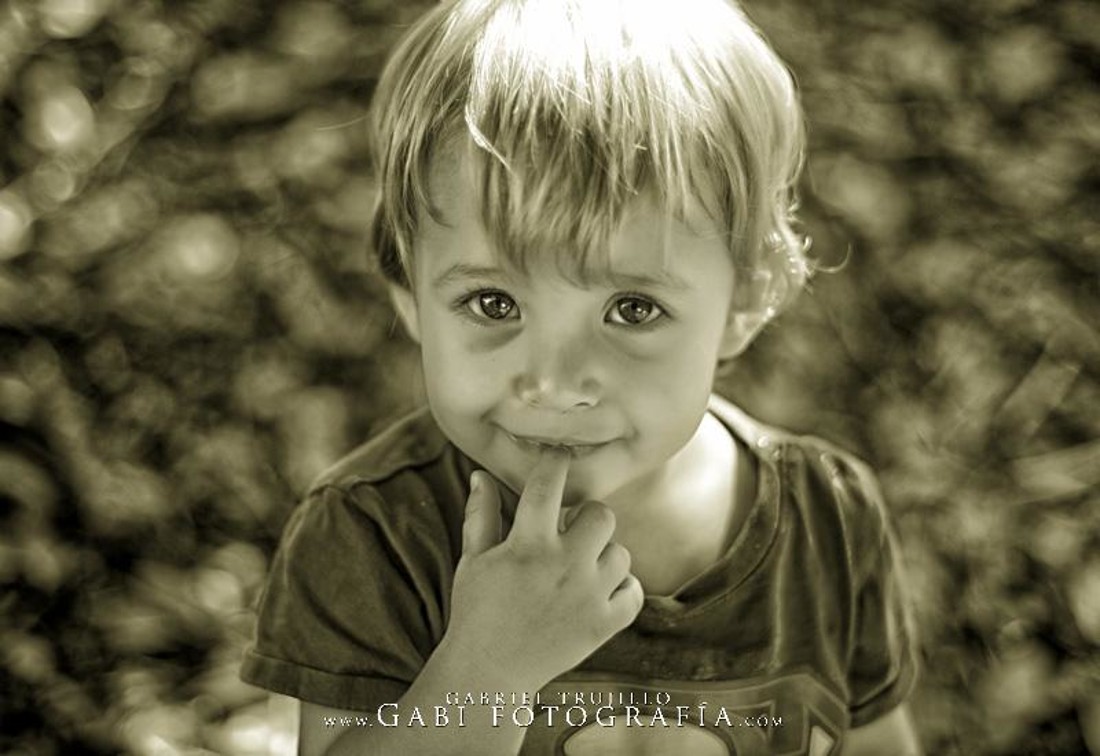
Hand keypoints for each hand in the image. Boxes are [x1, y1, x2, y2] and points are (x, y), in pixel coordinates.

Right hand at [441, 449, 643, 692]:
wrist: (489, 673)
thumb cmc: (477, 611)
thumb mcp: (473, 560)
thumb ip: (482, 515)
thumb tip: (481, 474)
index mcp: (528, 545)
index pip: (549, 485)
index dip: (556, 461)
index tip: (558, 456)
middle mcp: (564, 565)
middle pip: (602, 515)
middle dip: (587, 517)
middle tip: (570, 531)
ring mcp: (588, 596)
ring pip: (620, 553)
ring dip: (603, 555)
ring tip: (578, 568)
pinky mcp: (604, 624)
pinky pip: (634, 591)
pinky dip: (622, 588)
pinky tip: (597, 590)